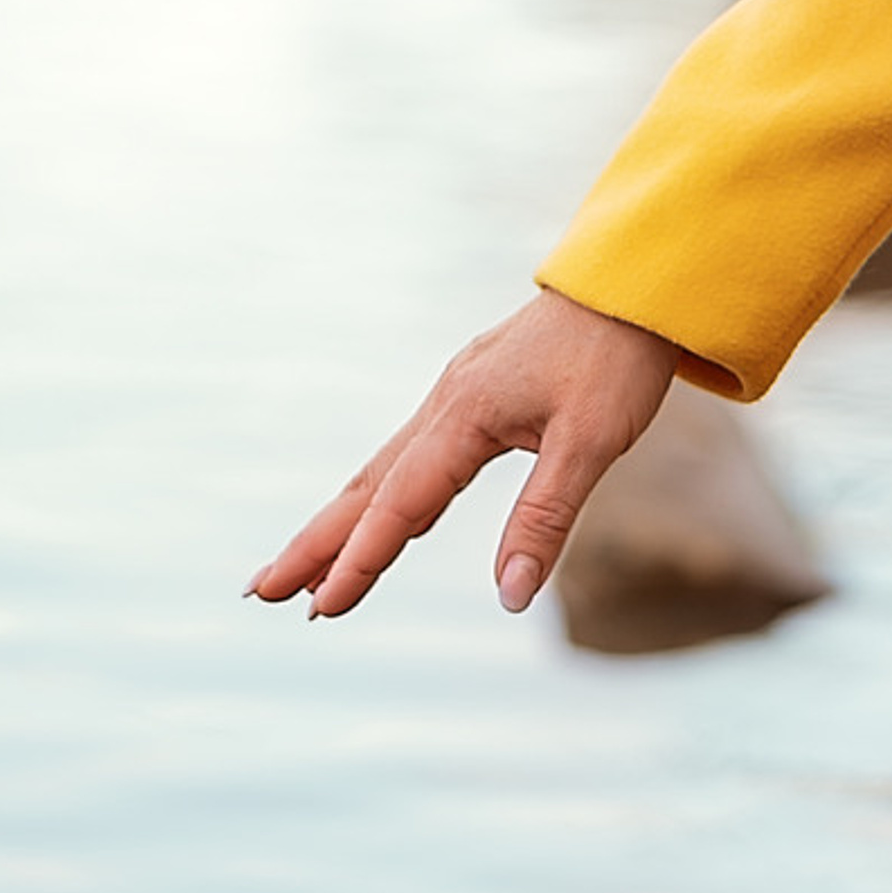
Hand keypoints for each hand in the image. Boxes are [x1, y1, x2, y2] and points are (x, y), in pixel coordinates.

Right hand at [245, 287, 699, 621]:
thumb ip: (545, 520)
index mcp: (465, 416)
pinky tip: (385, 520)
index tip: (320, 608)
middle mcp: (445, 406)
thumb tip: (510, 598)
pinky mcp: (472, 395)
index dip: (361, 560)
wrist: (630, 284)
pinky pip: (413, 456)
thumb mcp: (592, 443)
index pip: (401, 504)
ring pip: (385, 471)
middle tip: (261, 591)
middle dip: (315, 543)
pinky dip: (386, 496)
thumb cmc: (614, 361)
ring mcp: (454, 397)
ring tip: (303, 570)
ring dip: (342, 522)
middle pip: (367, 487)